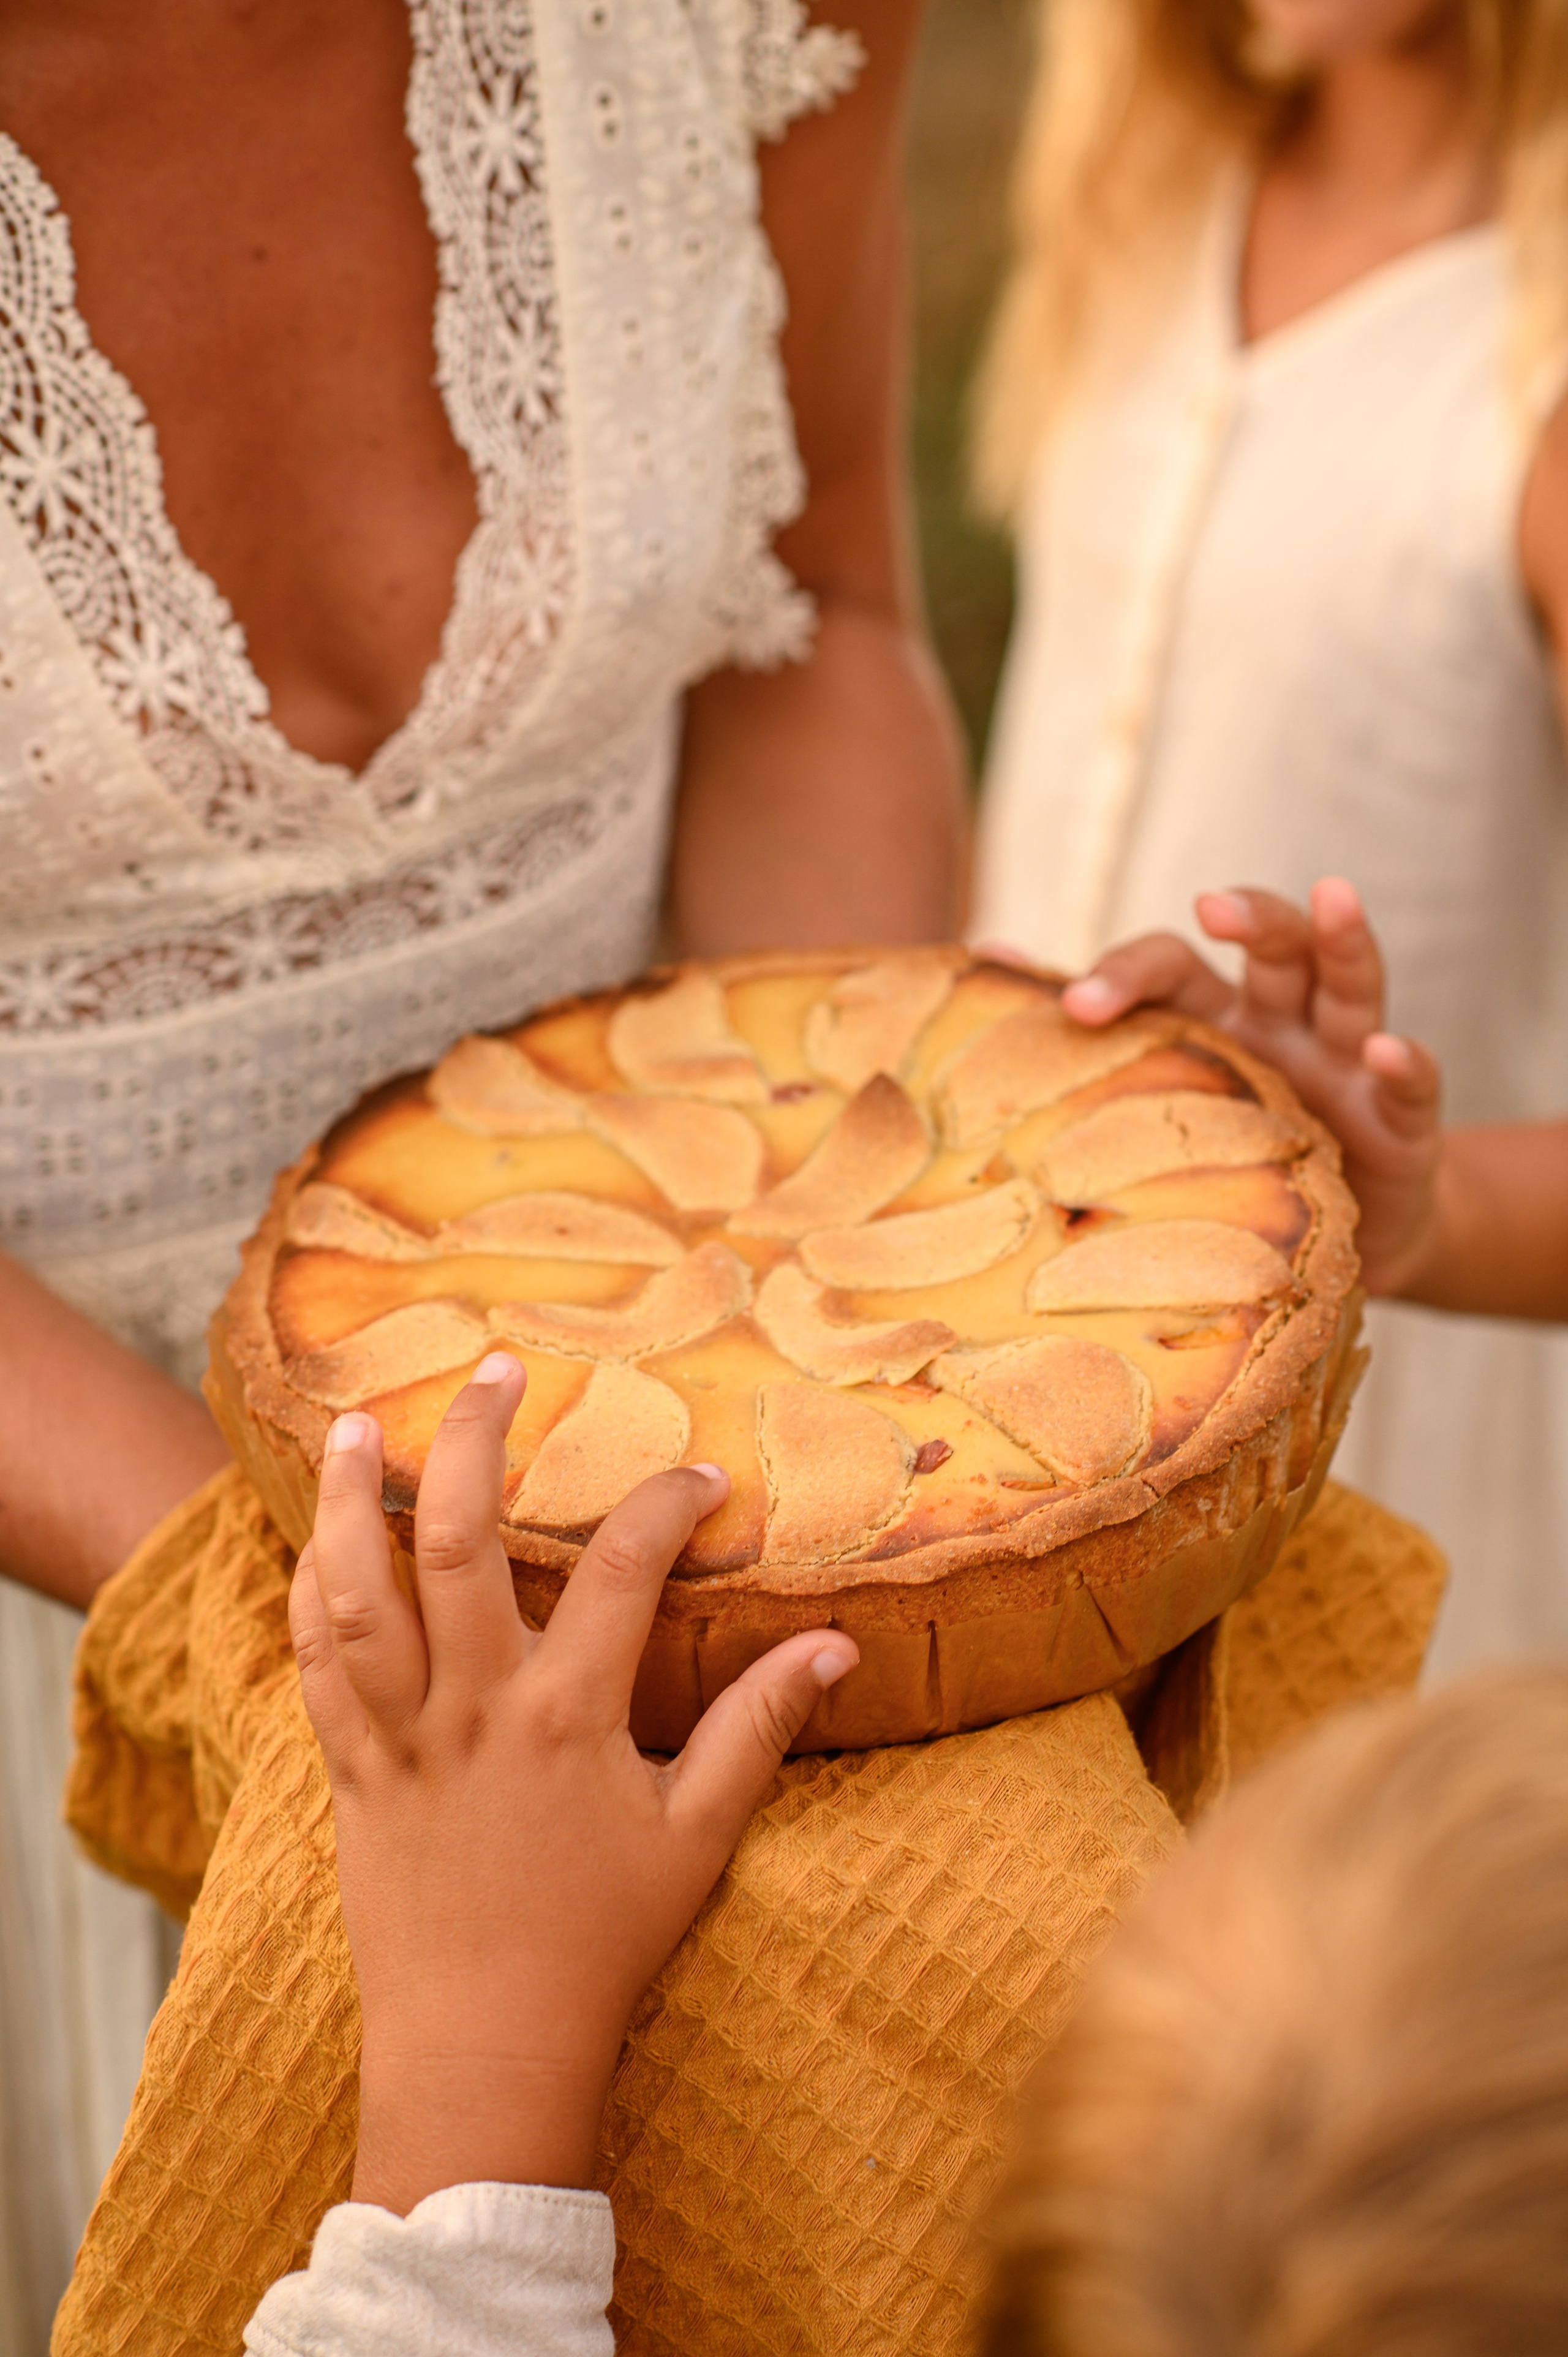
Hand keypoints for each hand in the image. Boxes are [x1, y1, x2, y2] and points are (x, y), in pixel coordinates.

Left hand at [290, 1352, 858, 2213]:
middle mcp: (477, 1707)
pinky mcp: (351, 1773)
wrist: (485, 2051)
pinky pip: (315, 1667)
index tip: (696, 1475)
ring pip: (358, 1590)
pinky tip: (317, 1545)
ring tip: (357, 1422)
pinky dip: (310, 1596)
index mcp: (569, 1715)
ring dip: (354, 1498)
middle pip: (460, 1538)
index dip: (665, 1504)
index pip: (622, 1568)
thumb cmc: (601, 1945)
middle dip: (475, 1439)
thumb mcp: (698, 1838)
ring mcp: (402, 1737)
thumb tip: (834, 1647)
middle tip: (496, 1368)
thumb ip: (759, 1730)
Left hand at [1054, 879, 1444, 1295]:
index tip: (1075, 1005)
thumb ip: (1090, 1046)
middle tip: (1210, 905)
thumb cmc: (1231, 1162)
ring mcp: (1348, 1067)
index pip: (1171, 967)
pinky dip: (1403, 1063)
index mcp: (1215, 1019)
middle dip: (1248, 915)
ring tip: (1333, 896)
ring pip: (1349, 986)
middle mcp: (1284, 1025)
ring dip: (1343, 939)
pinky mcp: (1401, 1123)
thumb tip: (984, 963)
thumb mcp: (1164, 1110)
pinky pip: (1411, 1084)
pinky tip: (1387, 1050)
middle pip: (1272, 946)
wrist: (1336, 1242)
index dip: (1126, 970)